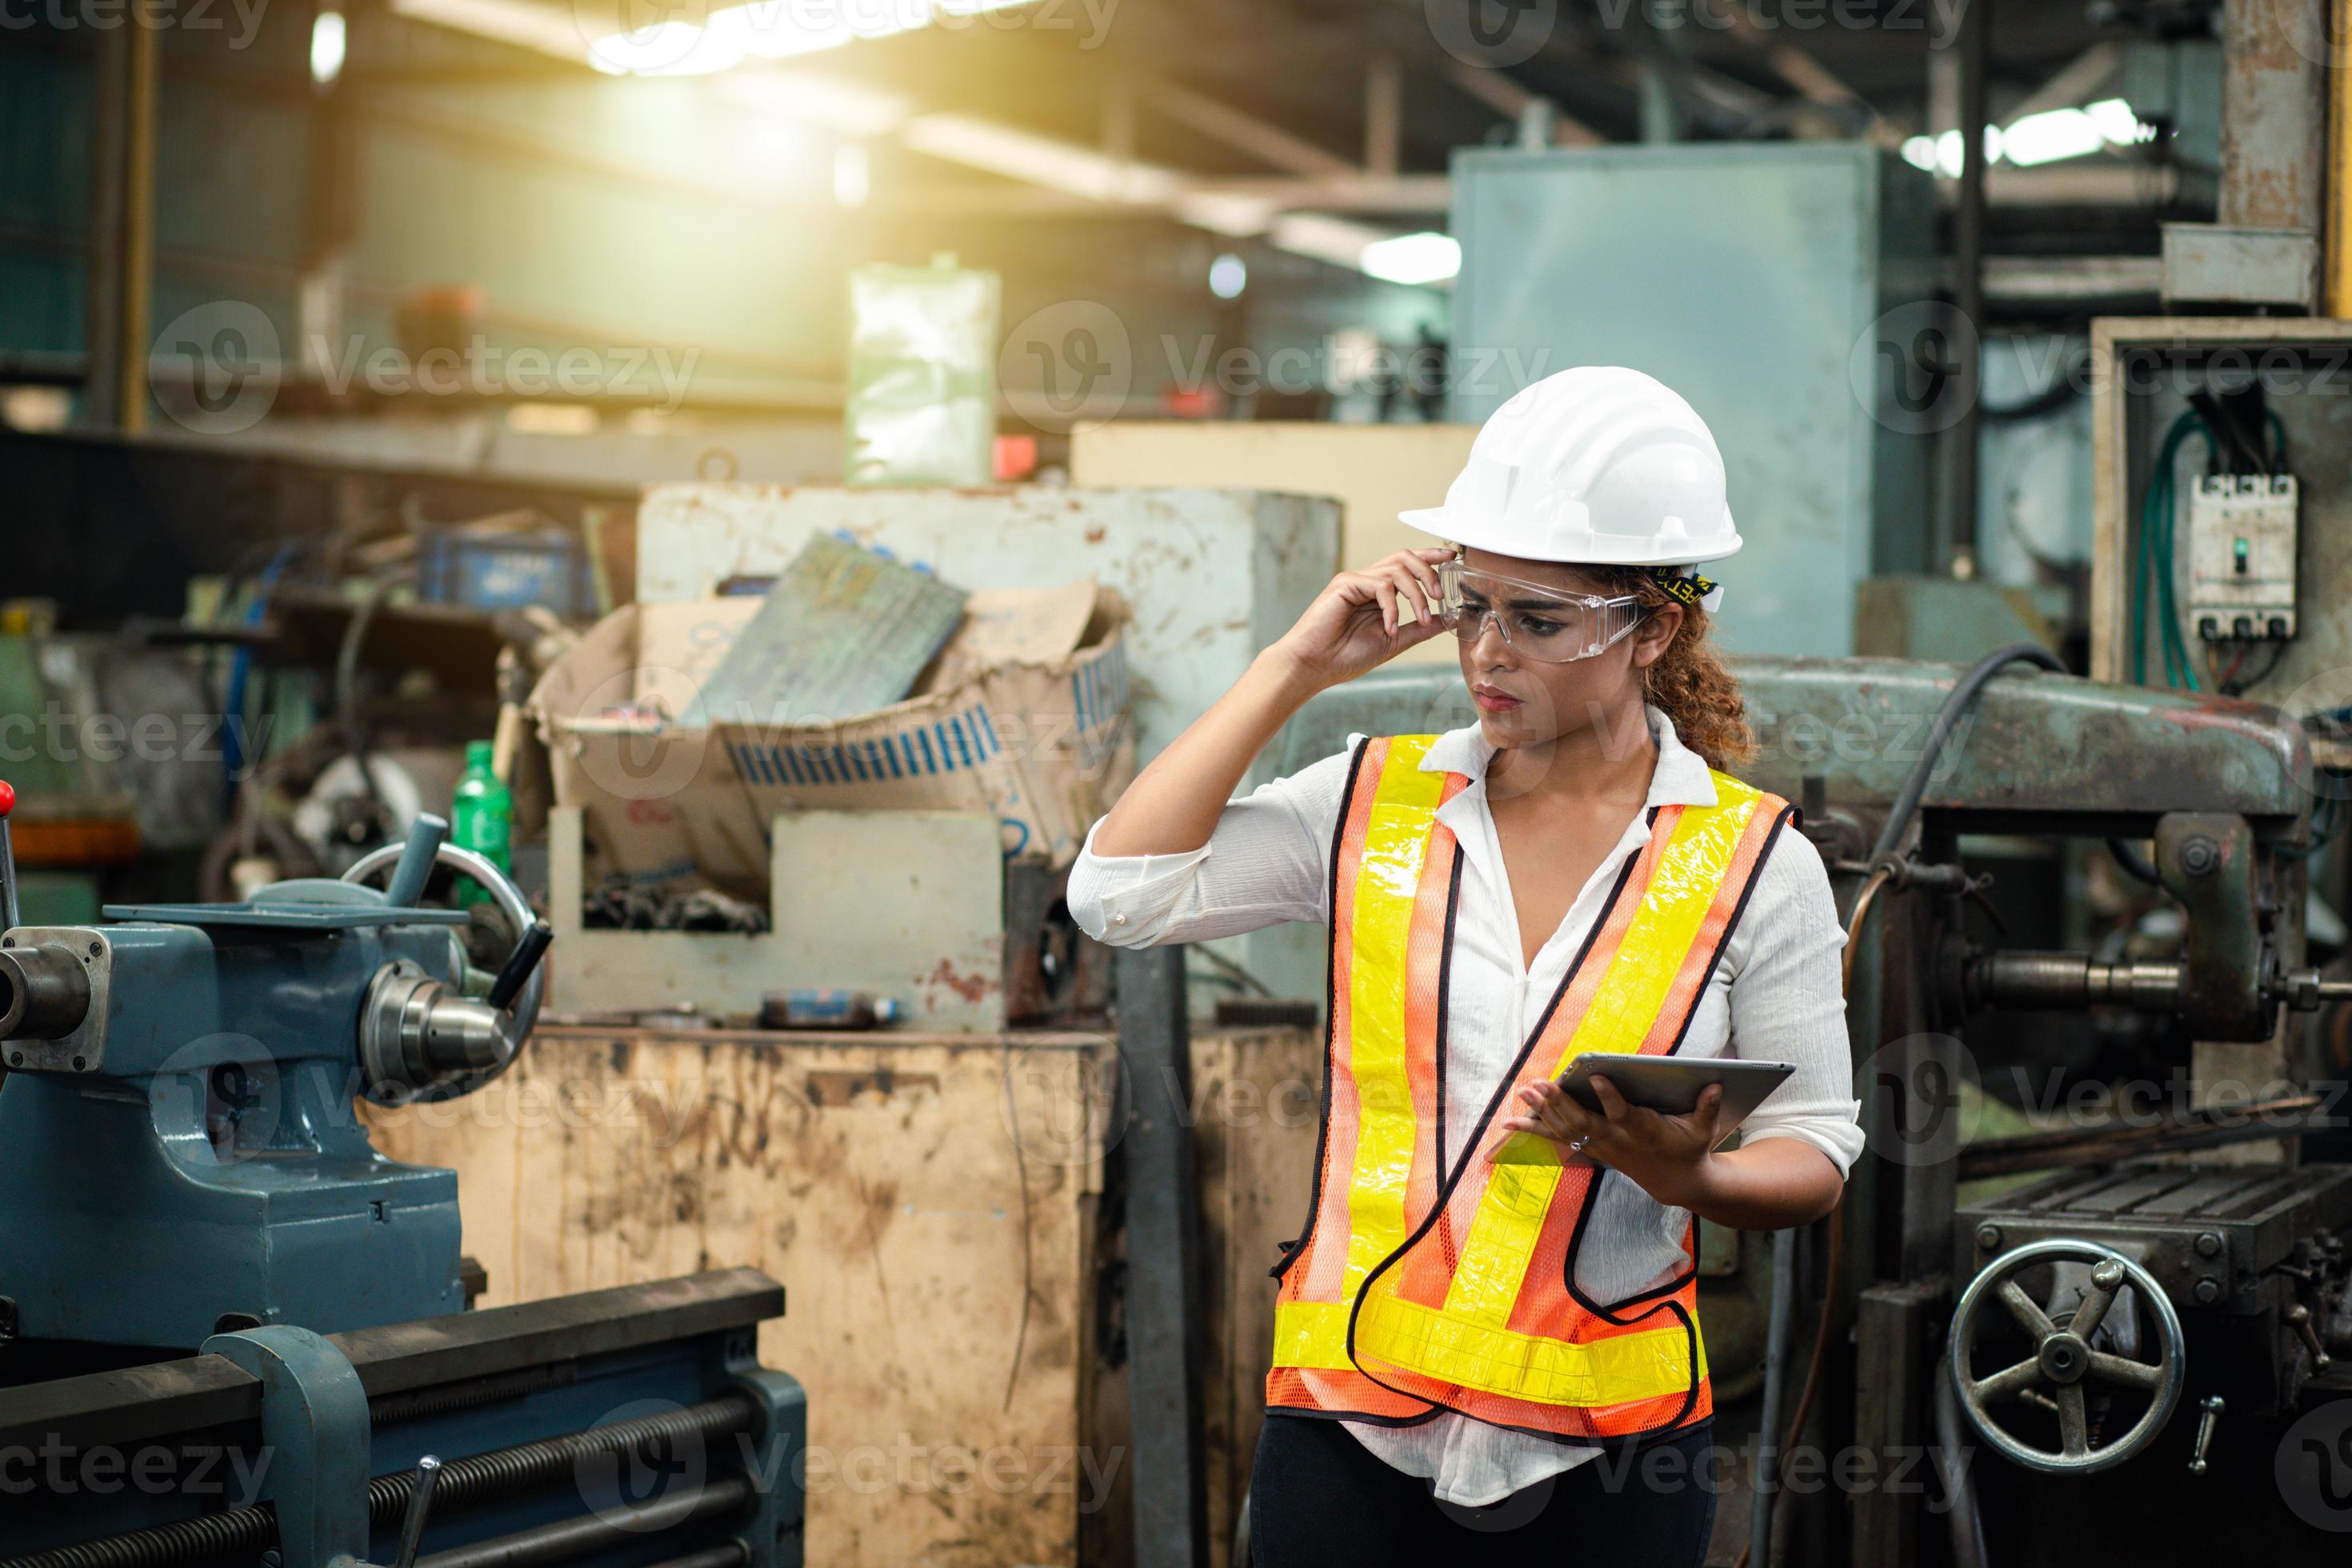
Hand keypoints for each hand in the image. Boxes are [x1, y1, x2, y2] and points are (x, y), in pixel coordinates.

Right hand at [1270, 548, 1454, 690]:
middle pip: (1405, 557)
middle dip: (1428, 572)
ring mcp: (1355, 580)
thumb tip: (1446, 620)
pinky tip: (1390, 627)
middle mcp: (1367, 581)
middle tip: (1440, 595)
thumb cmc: (1345, 657)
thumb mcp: (1393, 642)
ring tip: (1422, 617)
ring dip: (1416, 593)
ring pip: (1397, 569)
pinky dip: (1392, 607)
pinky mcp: (1345, 584)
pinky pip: (1380, 585)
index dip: (1430, 558)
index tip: (1451, 558)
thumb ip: (1418, 629)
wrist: (1314, 667)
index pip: (1407, 565)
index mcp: (1377, 593)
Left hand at [1494, 1075, 1724, 1210]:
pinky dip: (1534, 1129)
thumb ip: (1707, 1107)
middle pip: (1584, 1121)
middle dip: (1560, 1103)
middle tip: (1540, 1084)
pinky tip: (1509, 1123)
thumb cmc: (1690, 1149)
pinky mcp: (1591, 1148)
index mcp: (1644, 1131)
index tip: (1597, 1077)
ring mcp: (1601, 1146)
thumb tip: (1717, 1084)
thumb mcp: (1704, 1130)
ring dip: (1542, 1111)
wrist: (1675, 1183)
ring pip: (1567, 1128)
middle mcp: (1617, 1140)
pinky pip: (1558, 1137)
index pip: (1624, 1113)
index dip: (1611, 1097)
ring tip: (1523, 1091)